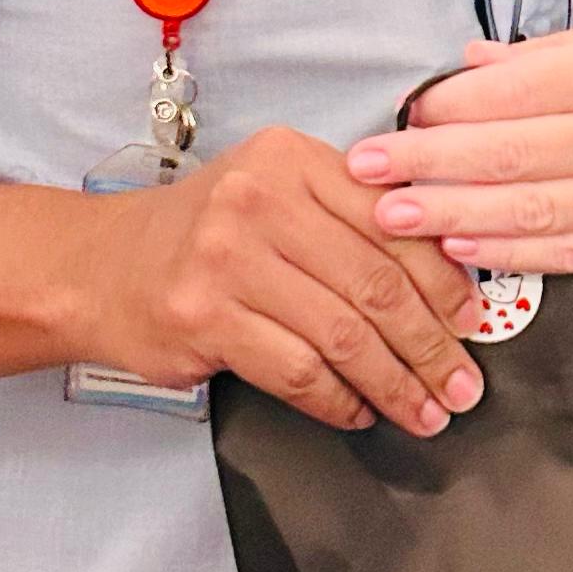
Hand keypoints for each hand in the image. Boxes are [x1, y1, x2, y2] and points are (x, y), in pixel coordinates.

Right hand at [86, 127, 486, 437]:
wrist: (99, 267)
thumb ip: (349, 217)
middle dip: (432, 344)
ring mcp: (226, 259)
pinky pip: (297, 370)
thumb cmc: (205, 235)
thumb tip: (448, 276)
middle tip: (463, 384)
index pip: (393, 222)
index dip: (444, 280)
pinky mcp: (204, 317)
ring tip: (426, 411)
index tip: (474, 322)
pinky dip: (339, 400)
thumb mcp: (276, 193)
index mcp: (292, 159)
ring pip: (342, 334)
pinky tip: (358, 412)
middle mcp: (259, 199)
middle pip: (375, 283)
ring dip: (395, 383)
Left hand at [344, 16, 572, 275]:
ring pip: (531, 208)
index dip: (454, 103)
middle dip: (428, 162)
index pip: (522, 88)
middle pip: (513, 151)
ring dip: (451, 214)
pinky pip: (567, 250)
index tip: (406, 109)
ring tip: (390, 215)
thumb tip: (475, 64)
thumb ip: (558, 51)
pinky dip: (510, 252)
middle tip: (365, 166)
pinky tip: (462, 249)